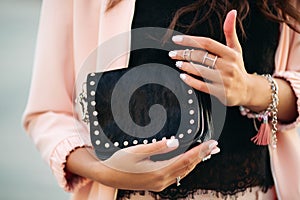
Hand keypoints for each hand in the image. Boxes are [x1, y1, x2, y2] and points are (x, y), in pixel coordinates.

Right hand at [66, 139, 219, 191]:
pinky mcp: (157, 183)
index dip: (200, 151)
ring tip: (207, 153)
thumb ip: (157, 146)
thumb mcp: (137, 151)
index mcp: (158, 172)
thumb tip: (176, 142)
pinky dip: (186, 166)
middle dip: (203, 156)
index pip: (186, 159)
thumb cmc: (120, 161)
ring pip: (184, 172)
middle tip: (215, 147)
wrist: (108, 176)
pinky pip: (177, 174)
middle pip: (188, 167)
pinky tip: (190, 161)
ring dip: (196, 162)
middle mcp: (162, 180)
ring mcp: (160, 184)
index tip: (212, 144)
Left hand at [169, 10, 251, 106]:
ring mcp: (224, 80)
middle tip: (173, 53)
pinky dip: (190, 81)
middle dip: (184, 54)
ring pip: (200, 71)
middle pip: (201, 56)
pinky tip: (183, 76)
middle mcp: (228, 66)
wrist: (247, 90)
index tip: (176, 39)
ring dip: (186, 66)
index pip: (207, 43)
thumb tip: (231, 12)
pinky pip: (202, 85)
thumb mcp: (236, 49)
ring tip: (177, 63)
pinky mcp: (221, 92)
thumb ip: (230, 32)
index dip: (190, 40)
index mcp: (231, 53)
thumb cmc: (237, 68)